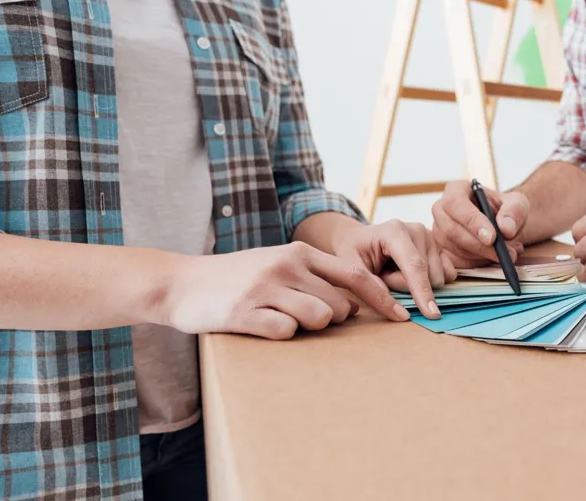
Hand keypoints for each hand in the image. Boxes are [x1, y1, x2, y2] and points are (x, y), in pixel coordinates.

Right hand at [163, 242, 408, 339]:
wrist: (181, 283)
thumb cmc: (238, 277)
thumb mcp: (279, 264)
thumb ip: (317, 277)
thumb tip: (356, 303)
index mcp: (300, 252)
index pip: (356, 276)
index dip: (383, 299)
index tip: (403, 318)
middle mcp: (286, 265)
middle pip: (340, 306)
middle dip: (331, 319)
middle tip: (299, 314)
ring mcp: (265, 287)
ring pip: (319, 319)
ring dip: (307, 327)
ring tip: (279, 317)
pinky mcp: (244, 312)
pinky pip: (285, 332)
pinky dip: (280, 334)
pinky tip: (261, 324)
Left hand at [331, 220, 455, 318]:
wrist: (360, 239)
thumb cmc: (353, 252)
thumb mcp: (349, 269)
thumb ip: (370, 287)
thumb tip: (398, 310)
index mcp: (395, 231)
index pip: (414, 265)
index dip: (422, 291)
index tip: (432, 314)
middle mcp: (418, 230)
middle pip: (426, 276)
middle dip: (405, 287)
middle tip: (384, 275)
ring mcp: (431, 237)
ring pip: (438, 278)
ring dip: (415, 284)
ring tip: (395, 271)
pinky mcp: (440, 247)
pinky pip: (447, 275)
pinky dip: (428, 281)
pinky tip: (411, 272)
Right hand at [431, 181, 527, 267]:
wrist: (503, 225)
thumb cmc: (506, 210)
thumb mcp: (517, 204)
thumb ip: (514, 212)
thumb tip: (506, 228)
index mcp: (456, 190)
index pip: (455, 203)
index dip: (472, 221)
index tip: (492, 237)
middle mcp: (441, 209)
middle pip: (451, 229)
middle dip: (478, 245)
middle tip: (503, 253)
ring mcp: (439, 230)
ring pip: (454, 248)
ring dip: (482, 255)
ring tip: (507, 252)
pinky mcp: (442, 250)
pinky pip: (455, 262)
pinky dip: (476, 264)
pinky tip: (492, 258)